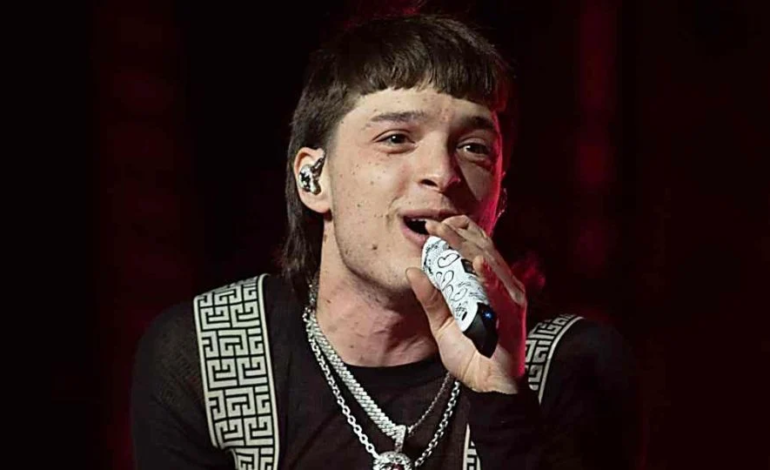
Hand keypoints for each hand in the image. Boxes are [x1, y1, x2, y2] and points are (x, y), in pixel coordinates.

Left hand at [405, 215, 527, 393]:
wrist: (487, 385)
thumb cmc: (471, 354)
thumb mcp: (441, 323)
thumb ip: (431, 298)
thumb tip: (412, 270)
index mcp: (487, 284)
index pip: (476, 248)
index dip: (458, 232)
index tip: (434, 224)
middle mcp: (501, 286)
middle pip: (482, 249)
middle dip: (457, 232)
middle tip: (434, 223)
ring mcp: (509, 298)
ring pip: (489, 262)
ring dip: (466, 244)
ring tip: (446, 231)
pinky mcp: (513, 314)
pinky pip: (500, 291)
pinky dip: (489, 275)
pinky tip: (477, 261)